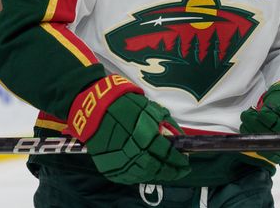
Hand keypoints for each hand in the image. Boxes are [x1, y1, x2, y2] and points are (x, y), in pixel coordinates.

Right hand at [63, 75, 189, 183]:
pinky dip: (140, 176)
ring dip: (157, 175)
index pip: (167, 154)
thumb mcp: (149, 108)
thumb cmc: (124, 103)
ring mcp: (119, 161)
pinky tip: (147, 171)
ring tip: (165, 172)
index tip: (186, 162)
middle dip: (171, 171)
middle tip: (180, 171)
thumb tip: (180, 137)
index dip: (179, 160)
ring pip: (144, 175)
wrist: (94, 107)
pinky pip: (128, 177)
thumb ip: (166, 123)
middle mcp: (133, 151)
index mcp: (145, 135)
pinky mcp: (109, 166)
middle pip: (157, 168)